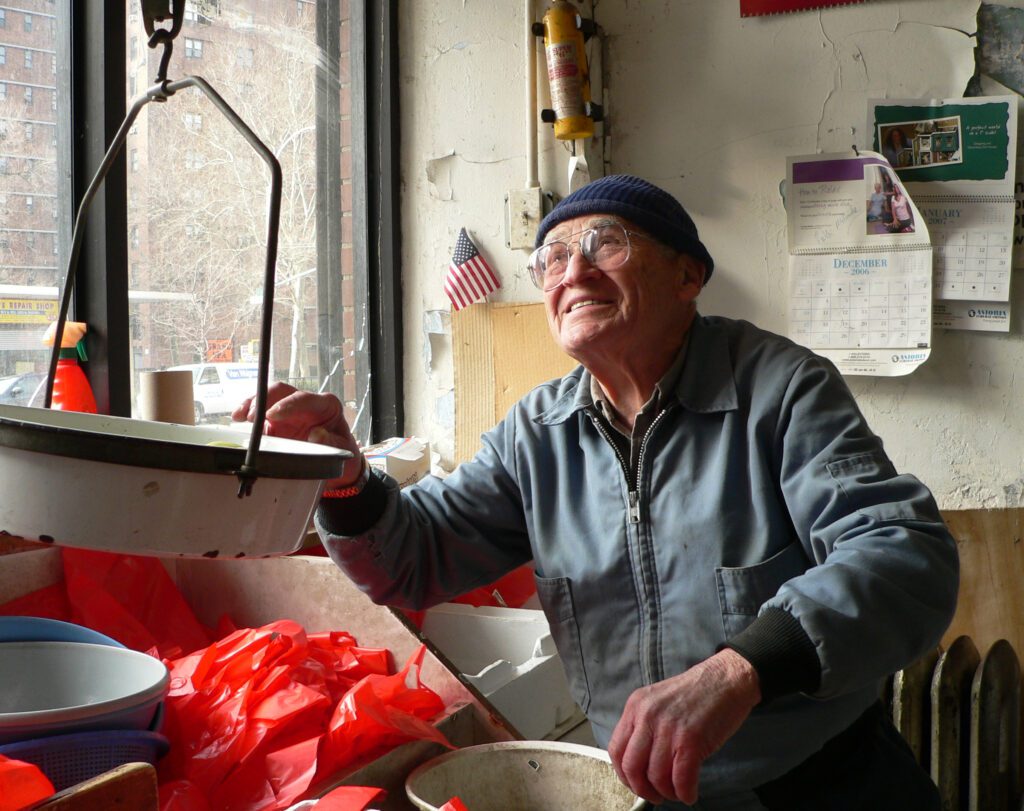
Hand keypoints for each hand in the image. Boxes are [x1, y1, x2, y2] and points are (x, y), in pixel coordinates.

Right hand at [232, 382, 363, 486]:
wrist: (335, 460)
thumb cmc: (340, 450)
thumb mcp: (342, 449)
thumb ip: (331, 442)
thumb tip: (317, 434)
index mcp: (325, 405)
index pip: (304, 398)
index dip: (287, 404)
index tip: (272, 415)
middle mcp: (305, 403)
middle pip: (282, 391)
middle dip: (265, 399)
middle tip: (253, 416)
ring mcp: (288, 410)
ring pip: (268, 396)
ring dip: (252, 403)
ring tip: (239, 416)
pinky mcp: (275, 421)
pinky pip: (259, 411)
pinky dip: (247, 411)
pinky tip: (237, 417)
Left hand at [607, 649, 760, 805]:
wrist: (727, 679)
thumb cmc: (697, 693)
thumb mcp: (658, 701)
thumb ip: (645, 727)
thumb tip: (639, 763)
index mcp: (636, 706)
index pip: (616, 749)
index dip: (624, 775)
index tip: (635, 784)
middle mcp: (648, 715)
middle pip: (632, 767)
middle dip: (643, 790)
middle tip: (655, 796)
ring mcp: (669, 727)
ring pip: (656, 776)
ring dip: (667, 793)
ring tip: (677, 793)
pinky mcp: (691, 739)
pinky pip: (681, 778)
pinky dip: (685, 793)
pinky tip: (690, 793)